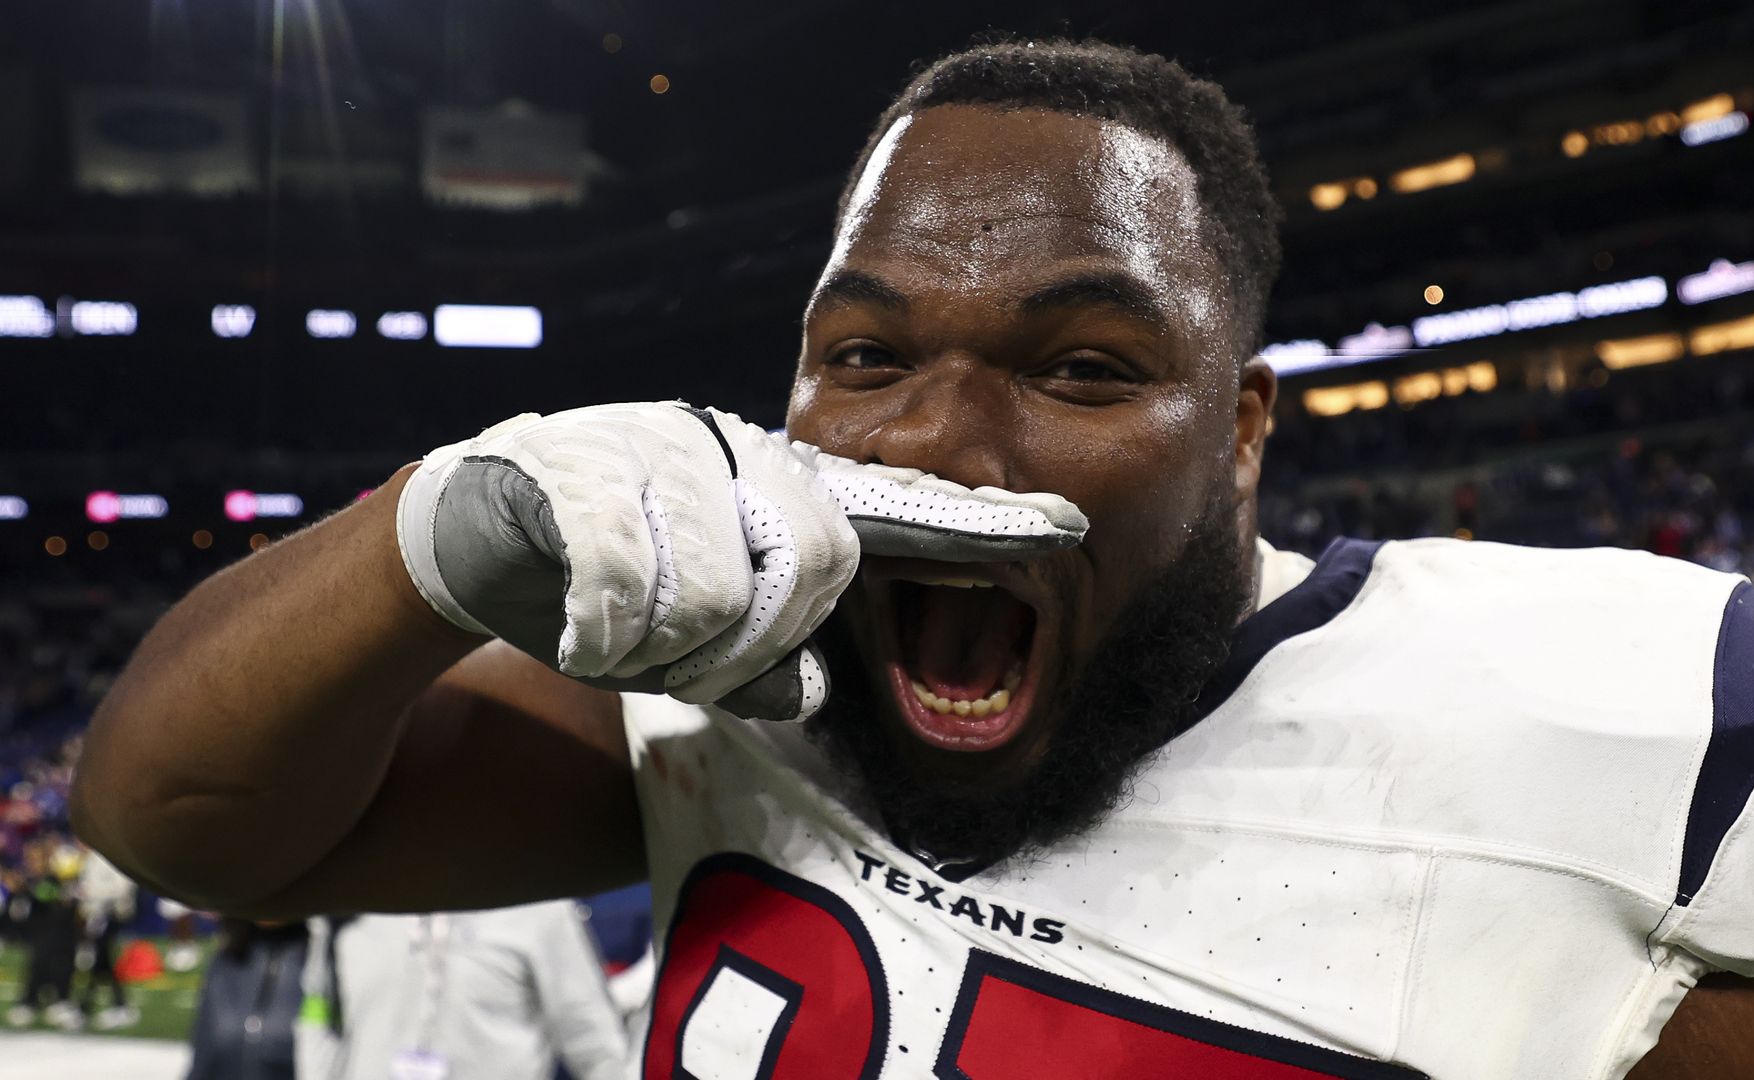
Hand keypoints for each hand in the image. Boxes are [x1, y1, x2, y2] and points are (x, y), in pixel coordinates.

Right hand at [396, 403, 1084, 720]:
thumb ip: (755, 659)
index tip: (1066, 529)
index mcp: (756, 479)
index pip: (887, 504)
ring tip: (615, 631)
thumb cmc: (577, 597)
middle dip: (754, 642)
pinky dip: (606, 634)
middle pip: (818, 566)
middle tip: (681, 655)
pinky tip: (574, 623)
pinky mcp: (574, 471)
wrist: (441, 554)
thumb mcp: (685, 641)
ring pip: (726, 594)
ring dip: (668, 649)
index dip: (976, 524)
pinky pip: (637, 590)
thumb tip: (807, 693)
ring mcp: (647, 449)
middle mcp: (716, 445)